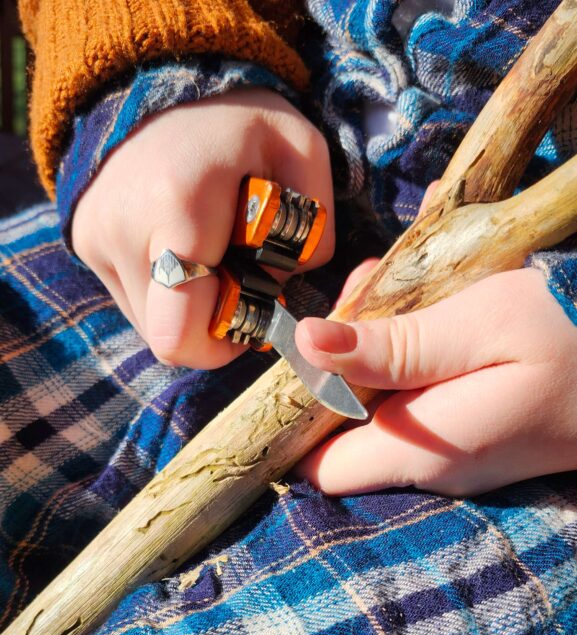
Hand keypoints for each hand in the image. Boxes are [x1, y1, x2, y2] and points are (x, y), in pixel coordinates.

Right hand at [72, 89, 333, 368]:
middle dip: (209, 328)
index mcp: (181, 208)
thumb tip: (292, 285)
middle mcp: (125, 231)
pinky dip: (164, 290)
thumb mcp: (303, 154)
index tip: (251, 318)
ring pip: (148, 324)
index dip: (220, 347)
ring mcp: (97, 239)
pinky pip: (133, 298)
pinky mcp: (84, 242)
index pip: (182, 335)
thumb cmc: (240, 121)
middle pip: (168, 339)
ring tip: (209, 260)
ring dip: (186, 310)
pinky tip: (183, 249)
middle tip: (237, 286)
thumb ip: (317, 230)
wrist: (159, 77)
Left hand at [295, 265, 576, 495]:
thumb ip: (394, 345)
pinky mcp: (474, 437)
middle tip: (372, 291)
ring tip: (406, 285)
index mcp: (421, 448)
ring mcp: (455, 456)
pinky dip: (412, 354)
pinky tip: (435, 306)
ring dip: (377, 347)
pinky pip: (418, 400)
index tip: (304, 353)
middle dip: (340, 362)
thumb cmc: (573, 336)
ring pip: (380, 407)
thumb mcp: (481, 325)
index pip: (315, 466)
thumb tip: (307, 346)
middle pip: (345, 427)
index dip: (295, 414)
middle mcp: (430, 465)